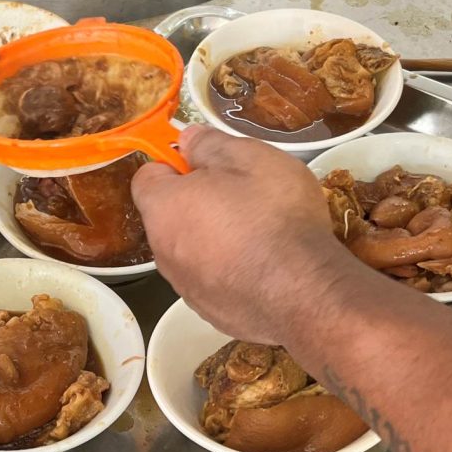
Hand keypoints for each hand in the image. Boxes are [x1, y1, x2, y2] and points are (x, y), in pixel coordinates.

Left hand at [131, 126, 347, 343]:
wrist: (304, 293)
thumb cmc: (274, 216)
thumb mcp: (249, 158)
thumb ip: (210, 144)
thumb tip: (187, 139)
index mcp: (164, 208)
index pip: (147, 177)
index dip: (174, 165)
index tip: (206, 163)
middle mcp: (164, 251)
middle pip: (170, 217)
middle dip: (196, 203)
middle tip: (241, 196)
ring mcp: (185, 287)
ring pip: (191, 251)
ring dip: (213, 239)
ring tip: (258, 233)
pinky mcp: (210, 312)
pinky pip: (212, 281)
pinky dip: (230, 271)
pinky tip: (263, 266)